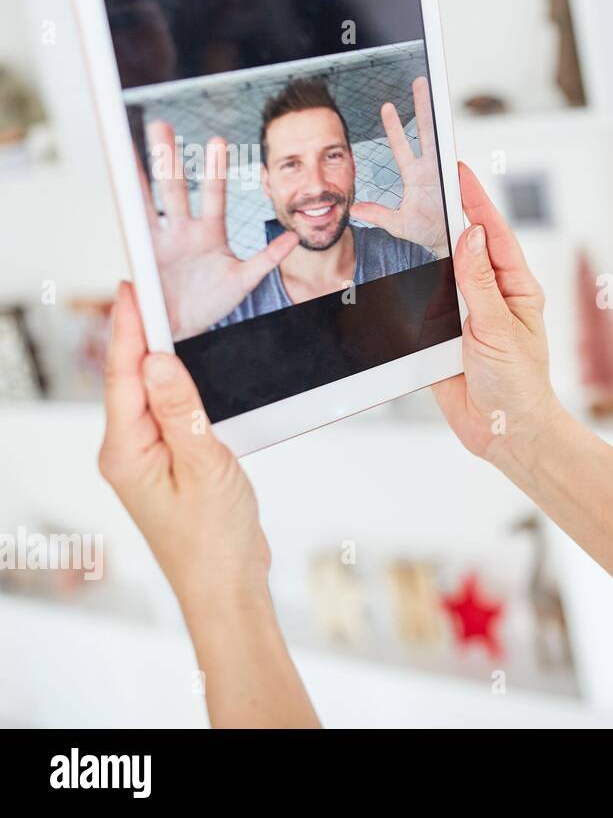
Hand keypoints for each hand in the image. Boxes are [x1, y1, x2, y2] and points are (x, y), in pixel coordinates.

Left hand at [98, 281, 270, 613]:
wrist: (226, 586)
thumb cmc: (214, 539)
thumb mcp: (205, 466)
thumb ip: (181, 410)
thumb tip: (157, 361)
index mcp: (126, 451)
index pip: (125, 375)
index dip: (130, 327)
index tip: (135, 287)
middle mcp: (129, 451)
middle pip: (130, 379)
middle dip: (138, 332)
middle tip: (150, 290)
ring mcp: (149, 458)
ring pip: (150, 394)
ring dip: (158, 357)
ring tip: (166, 318)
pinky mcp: (172, 463)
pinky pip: (169, 412)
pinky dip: (178, 386)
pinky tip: (189, 371)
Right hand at [143, 121, 297, 339]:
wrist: (186, 327)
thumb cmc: (213, 303)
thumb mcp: (245, 281)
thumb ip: (268, 258)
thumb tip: (294, 238)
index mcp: (209, 232)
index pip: (213, 193)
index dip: (214, 169)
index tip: (215, 141)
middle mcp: (183, 230)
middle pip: (175, 186)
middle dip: (169, 157)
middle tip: (161, 125)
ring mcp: (160, 239)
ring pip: (149, 198)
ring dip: (141, 173)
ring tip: (130, 146)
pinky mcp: (144, 253)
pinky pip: (135, 225)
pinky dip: (128, 205)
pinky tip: (120, 184)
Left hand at [350, 76, 446, 252]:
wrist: (447, 243)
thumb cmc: (426, 231)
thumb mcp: (397, 224)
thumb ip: (377, 213)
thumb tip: (355, 208)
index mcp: (415, 175)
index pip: (402, 145)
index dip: (395, 126)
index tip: (387, 106)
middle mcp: (430, 168)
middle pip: (426, 131)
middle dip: (422, 106)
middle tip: (419, 83)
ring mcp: (445, 171)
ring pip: (440, 137)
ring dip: (438, 116)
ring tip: (437, 94)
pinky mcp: (455, 179)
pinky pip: (454, 158)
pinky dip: (452, 142)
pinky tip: (449, 127)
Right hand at [433, 163, 565, 461]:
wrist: (504, 433)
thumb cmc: (519, 384)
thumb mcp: (498, 328)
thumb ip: (479, 282)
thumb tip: (471, 235)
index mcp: (516, 289)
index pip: (494, 235)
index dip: (476, 202)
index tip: (459, 173)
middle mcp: (492, 298)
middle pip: (465, 248)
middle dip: (446, 217)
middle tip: (425, 184)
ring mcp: (467, 316)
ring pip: (441, 275)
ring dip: (425, 254)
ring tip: (406, 217)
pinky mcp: (443, 338)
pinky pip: (422, 308)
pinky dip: (409, 293)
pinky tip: (397, 275)